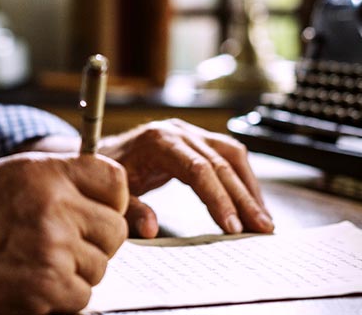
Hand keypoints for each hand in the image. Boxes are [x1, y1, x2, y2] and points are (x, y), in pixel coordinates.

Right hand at [0, 152, 128, 313]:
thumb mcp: (10, 176)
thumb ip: (59, 177)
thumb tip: (110, 192)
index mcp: (46, 173)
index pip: (114, 180)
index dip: (110, 199)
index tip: (97, 210)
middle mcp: (54, 206)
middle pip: (115, 228)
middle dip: (95, 240)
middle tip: (62, 243)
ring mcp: (52, 248)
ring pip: (100, 265)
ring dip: (76, 269)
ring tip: (36, 261)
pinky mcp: (47, 287)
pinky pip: (82, 295)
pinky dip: (62, 296)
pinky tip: (31, 281)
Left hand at [99, 118, 273, 238]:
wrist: (97, 152)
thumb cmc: (105, 173)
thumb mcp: (112, 193)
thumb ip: (130, 210)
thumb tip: (151, 228)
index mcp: (158, 141)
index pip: (198, 169)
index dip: (218, 198)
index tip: (233, 227)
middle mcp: (177, 131)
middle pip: (220, 163)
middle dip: (244, 199)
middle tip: (262, 229)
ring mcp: (188, 132)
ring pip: (231, 155)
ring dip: (250, 188)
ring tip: (263, 220)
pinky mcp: (195, 138)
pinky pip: (227, 154)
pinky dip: (242, 178)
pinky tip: (251, 201)